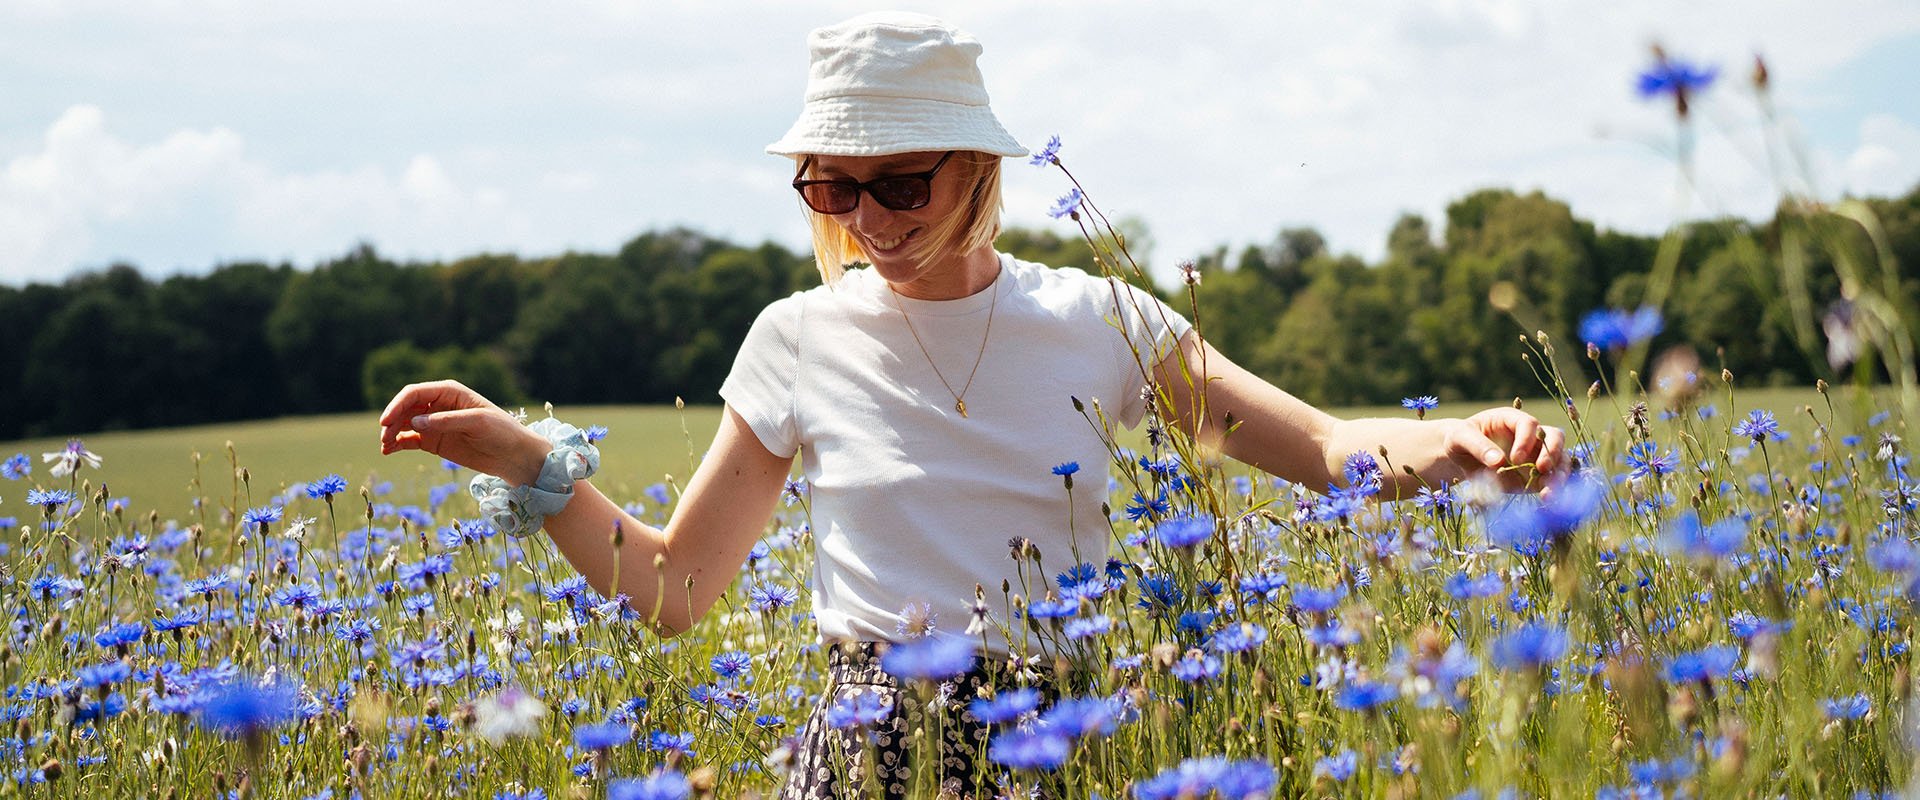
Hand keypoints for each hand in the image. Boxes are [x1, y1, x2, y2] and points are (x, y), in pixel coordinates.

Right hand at [377, 380, 547, 483]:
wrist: (513, 456)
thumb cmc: (501, 432)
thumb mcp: (478, 422)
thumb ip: (447, 421)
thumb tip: (415, 422)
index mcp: (449, 392)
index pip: (415, 393)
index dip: (398, 404)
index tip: (386, 421)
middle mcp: (438, 405)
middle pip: (405, 408)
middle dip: (391, 420)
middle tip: (384, 438)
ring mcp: (434, 424)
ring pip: (404, 424)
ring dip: (390, 433)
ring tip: (385, 447)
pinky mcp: (433, 441)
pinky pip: (408, 440)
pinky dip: (397, 444)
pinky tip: (388, 451)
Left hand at [1447, 407, 1567, 492]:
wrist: (1461, 457)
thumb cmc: (1460, 440)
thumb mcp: (1461, 437)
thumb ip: (1478, 446)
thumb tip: (1498, 461)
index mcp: (1512, 419)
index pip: (1529, 424)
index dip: (1526, 440)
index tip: (1516, 458)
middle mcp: (1530, 436)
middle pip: (1555, 437)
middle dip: (1552, 452)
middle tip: (1542, 469)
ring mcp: (1536, 455)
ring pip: (1560, 460)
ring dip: (1559, 475)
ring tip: (1550, 492)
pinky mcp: (1537, 475)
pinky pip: (1552, 480)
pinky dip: (1554, 489)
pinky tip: (1549, 500)